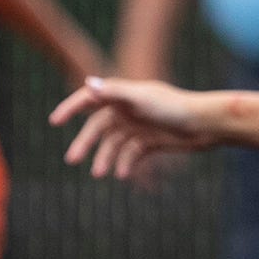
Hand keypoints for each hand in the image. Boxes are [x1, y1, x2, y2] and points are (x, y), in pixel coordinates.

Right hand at [51, 76, 224, 181]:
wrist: (204, 125)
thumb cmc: (173, 107)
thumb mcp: (140, 99)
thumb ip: (112, 92)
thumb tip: (86, 84)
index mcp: (122, 96)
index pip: (89, 99)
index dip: (70, 108)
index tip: (55, 122)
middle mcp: (127, 110)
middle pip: (97, 127)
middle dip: (85, 143)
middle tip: (71, 159)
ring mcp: (138, 127)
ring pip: (113, 144)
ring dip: (104, 158)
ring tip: (99, 173)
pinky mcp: (150, 142)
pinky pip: (130, 154)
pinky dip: (125, 164)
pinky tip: (124, 174)